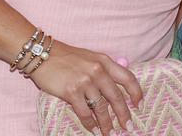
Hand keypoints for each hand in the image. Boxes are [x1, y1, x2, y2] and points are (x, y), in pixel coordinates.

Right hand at [29, 41, 143, 134]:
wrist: (42, 54)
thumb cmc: (65, 57)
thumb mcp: (90, 57)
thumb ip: (103, 68)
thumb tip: (116, 85)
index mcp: (104, 61)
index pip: (127, 78)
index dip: (136, 92)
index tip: (139, 104)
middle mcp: (98, 71)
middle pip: (117, 96)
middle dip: (124, 114)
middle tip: (128, 126)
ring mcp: (85, 81)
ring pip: (101, 107)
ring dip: (107, 123)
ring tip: (110, 133)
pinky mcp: (72, 91)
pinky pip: (85, 112)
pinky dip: (90, 123)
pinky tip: (93, 129)